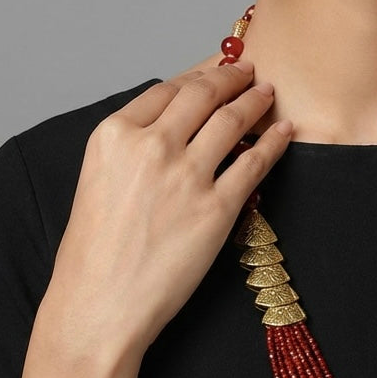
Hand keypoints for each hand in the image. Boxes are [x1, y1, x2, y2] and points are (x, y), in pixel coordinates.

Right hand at [42, 63, 291, 364]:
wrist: (98, 308)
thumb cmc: (93, 255)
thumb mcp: (98, 180)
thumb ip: (133, 146)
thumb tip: (176, 122)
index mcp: (114, 135)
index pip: (167, 89)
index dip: (197, 75)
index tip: (214, 69)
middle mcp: (151, 146)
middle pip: (202, 94)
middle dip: (230, 77)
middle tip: (247, 71)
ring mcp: (186, 176)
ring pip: (233, 120)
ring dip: (255, 100)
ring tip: (267, 93)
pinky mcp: (217, 208)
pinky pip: (255, 163)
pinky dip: (273, 142)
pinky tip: (283, 132)